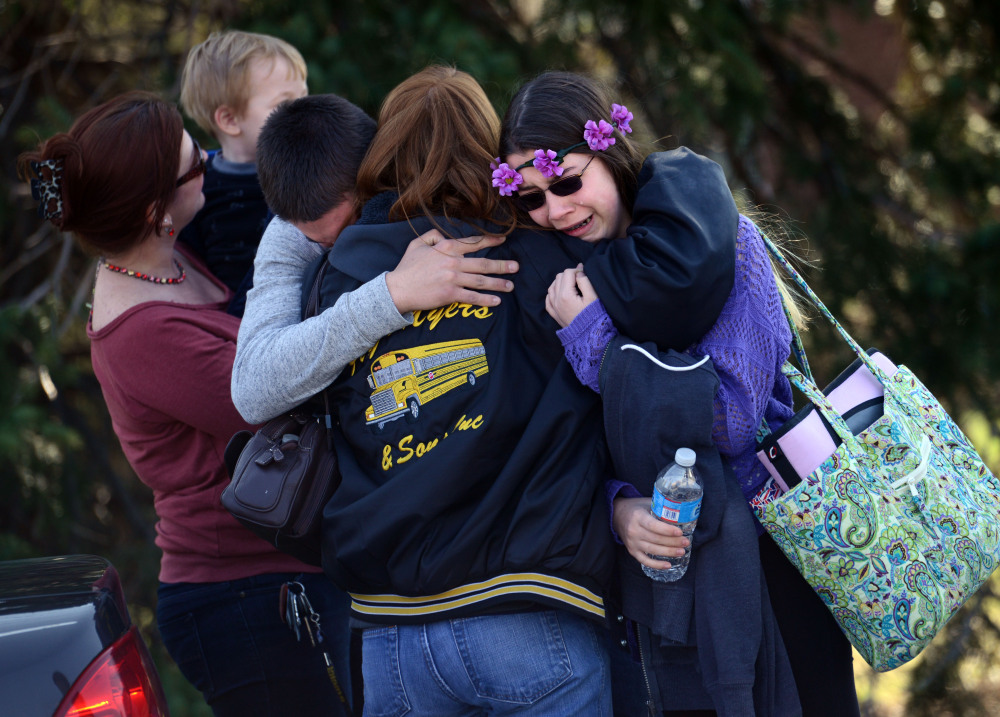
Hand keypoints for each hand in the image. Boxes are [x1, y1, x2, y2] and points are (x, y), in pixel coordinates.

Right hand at [385, 230, 517, 312]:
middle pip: (484, 263)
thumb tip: (445, 235)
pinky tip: (497, 301)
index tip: (503, 239)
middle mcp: (453, 262)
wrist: (398, 289)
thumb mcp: (417, 243)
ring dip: (499, 283)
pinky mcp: (450, 295)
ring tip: (510, 285)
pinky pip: (473, 297)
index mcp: (447, 247)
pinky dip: (486, 300)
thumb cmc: (407, 267)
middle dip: (502, 265)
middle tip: (516, 267)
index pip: (473, 242)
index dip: (491, 240)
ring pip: (482, 280)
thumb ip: (433, 235)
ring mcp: (453, 279)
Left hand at [545, 265, 597, 326]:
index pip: (568, 273)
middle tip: (579, 280)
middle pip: (559, 277)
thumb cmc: (593, 317)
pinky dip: (553, 292)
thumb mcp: (593, 297)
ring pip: (552, 286)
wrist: (588, 336)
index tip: (584, 275)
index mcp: (566, 295)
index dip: (577, 270)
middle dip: (569, 275)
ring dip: (561, 282)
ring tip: (572, 286)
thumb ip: (585, 282)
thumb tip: (578, 272)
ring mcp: (553, 307)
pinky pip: (548, 298)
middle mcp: (556, 300)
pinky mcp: (553, 313)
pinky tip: (561, 293)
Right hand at [613, 497, 689, 569]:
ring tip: (682, 552)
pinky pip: (645, 561)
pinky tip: (668, 565)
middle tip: (686, 542)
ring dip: (668, 552)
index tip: (680, 532)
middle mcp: (633, 531)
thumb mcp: (646, 502)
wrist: (617, 515)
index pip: (653, 526)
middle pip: (655, 539)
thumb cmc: (636, 508)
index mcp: (638, 517)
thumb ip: (660, 507)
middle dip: (673, 542)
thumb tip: (681, 509)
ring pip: (652, 550)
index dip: (667, 530)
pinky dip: (657, 565)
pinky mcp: (632, 551)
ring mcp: (632, 543)